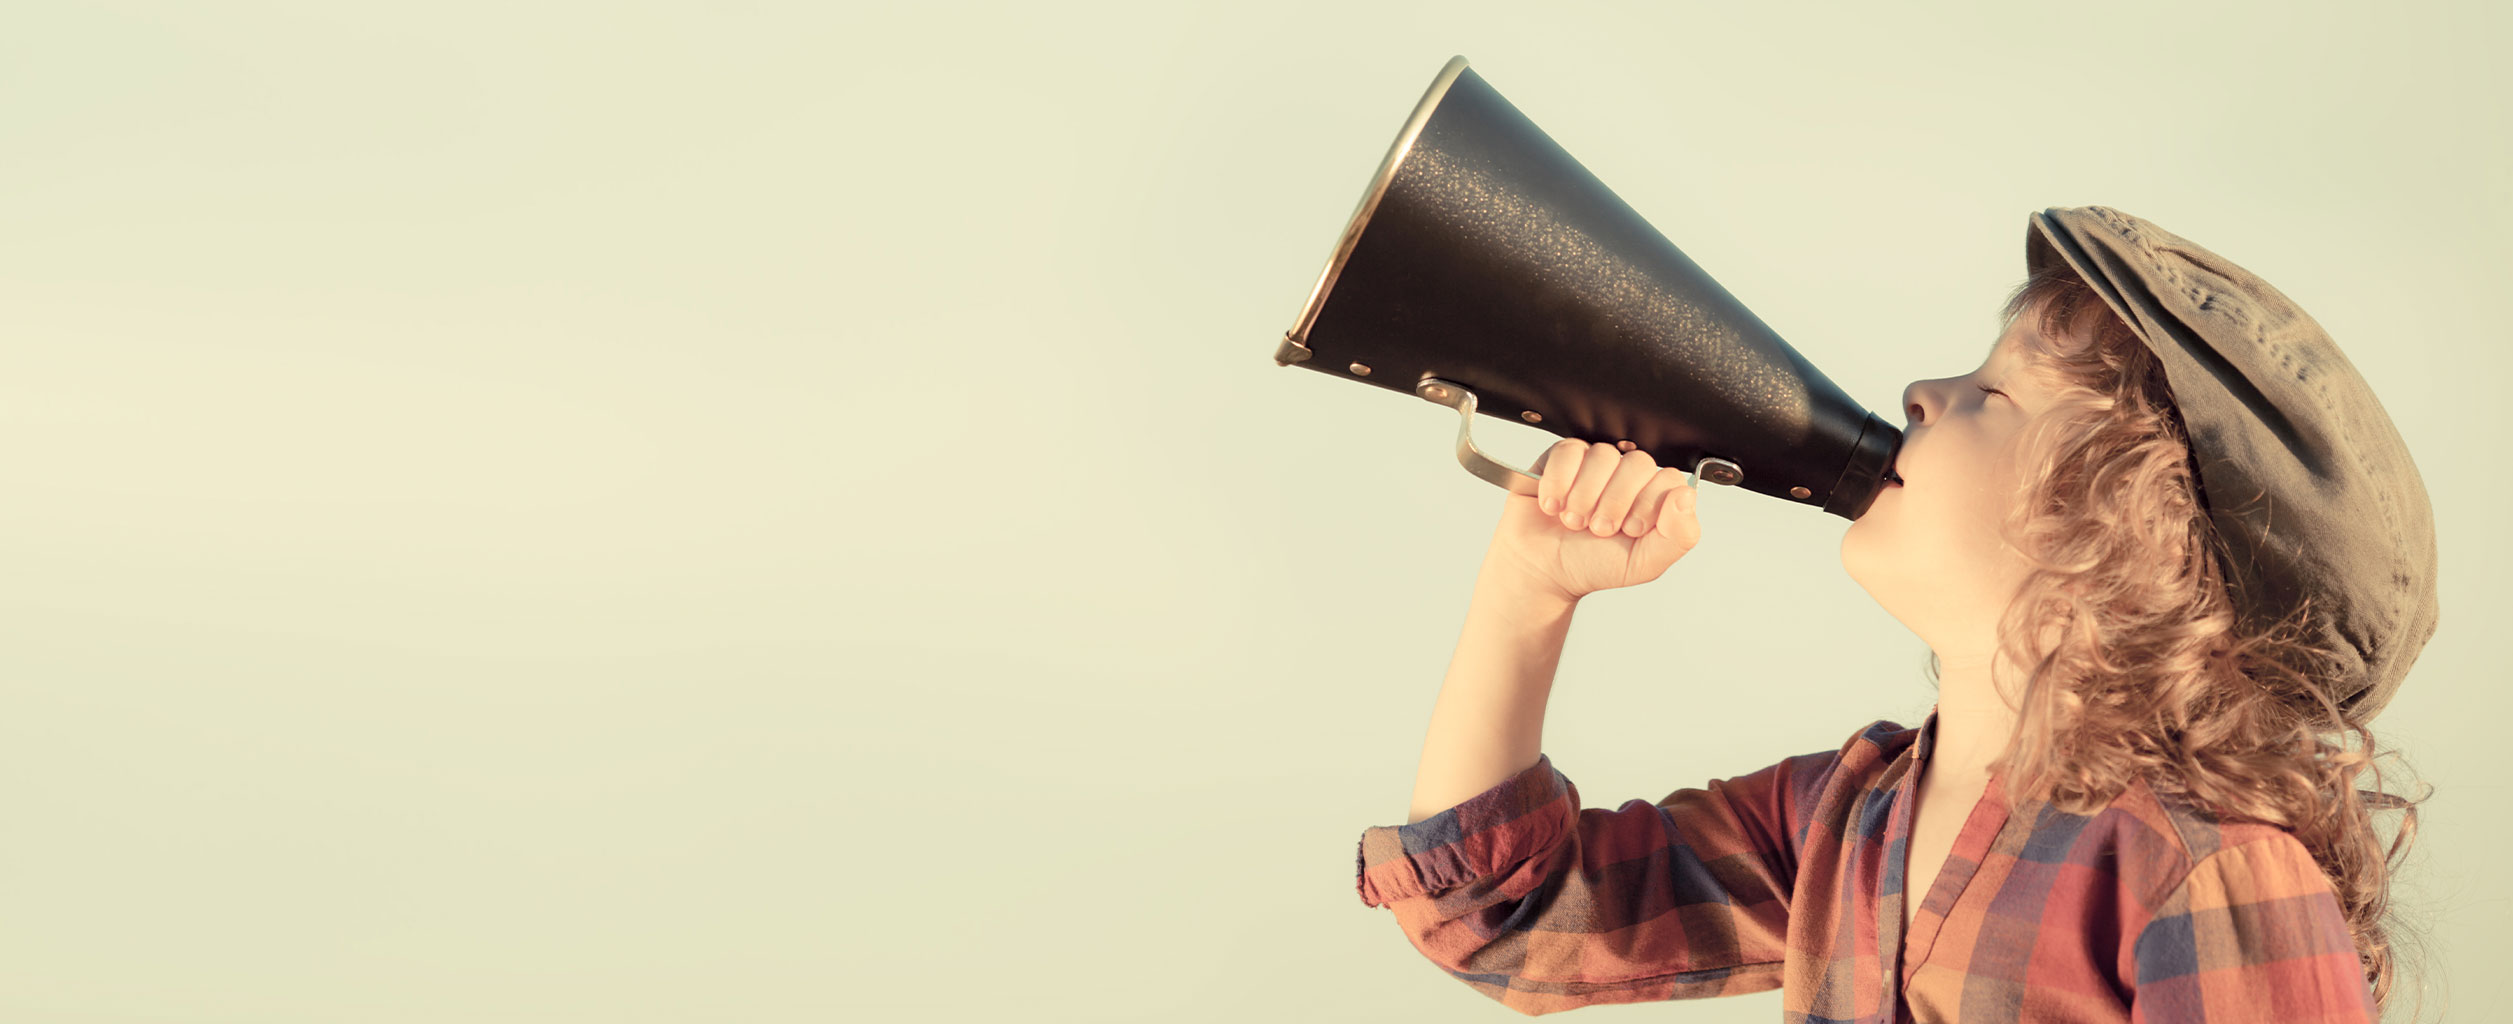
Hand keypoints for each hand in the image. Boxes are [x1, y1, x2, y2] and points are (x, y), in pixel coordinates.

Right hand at [1485, 440, 1702, 601]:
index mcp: (1652, 496)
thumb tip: (1686, 496)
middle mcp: (1626, 476)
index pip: (1667, 478)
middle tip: (1598, 529)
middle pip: (1637, 463)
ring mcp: (1594, 463)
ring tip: (1573, 521)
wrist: (1542, 571)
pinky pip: (1568, 452)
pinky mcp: (1561, 457)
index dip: (1648, 504)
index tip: (1630, 529)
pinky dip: (1559, 483)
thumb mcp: (1644, 563)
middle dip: (1615, 502)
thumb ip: (1678, 535)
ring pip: (1602, 456)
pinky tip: (1553, 506)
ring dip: (1585, 497)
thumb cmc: (1592, 565)